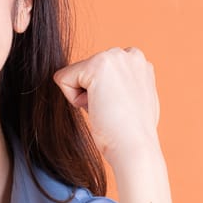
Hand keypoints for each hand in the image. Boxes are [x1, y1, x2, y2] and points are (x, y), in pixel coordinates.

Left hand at [53, 47, 160, 165]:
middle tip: (112, 111)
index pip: (98, 73)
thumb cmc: (132, 135)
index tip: (120, 110)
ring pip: (74, 75)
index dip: (102, 95)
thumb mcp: (132, 102)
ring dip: (84, 97)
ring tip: (107, 110)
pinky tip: (97, 108)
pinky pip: (63, 79)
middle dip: (92, 94)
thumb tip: (109, 93)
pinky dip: (73, 99)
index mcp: (139, 63)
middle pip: (85, 72)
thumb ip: (121, 88)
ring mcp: (115, 56)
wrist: (135, 148)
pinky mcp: (97, 64)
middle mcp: (130, 54)